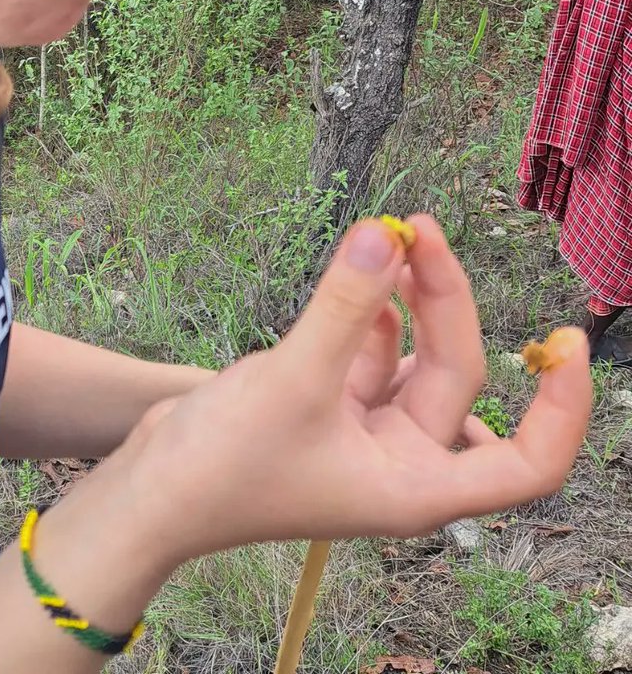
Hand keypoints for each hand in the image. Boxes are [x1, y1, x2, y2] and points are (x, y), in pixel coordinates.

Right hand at [121, 216, 590, 566]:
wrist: (152, 487)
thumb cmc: (227, 464)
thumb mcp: (295, 379)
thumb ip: (346, 302)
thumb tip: (387, 230)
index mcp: (416, 485)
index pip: (527, 460)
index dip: (561, 405)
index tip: (565, 339)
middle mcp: (399, 461)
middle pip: (456, 377)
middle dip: (447, 302)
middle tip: (419, 231)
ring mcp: (361, 432)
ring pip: (412, 357)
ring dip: (408, 300)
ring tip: (394, 238)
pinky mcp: (324, 406)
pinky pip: (368, 351)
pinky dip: (368, 312)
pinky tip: (359, 277)